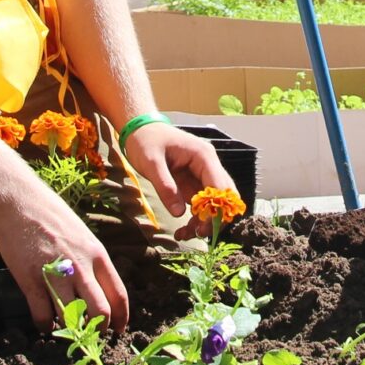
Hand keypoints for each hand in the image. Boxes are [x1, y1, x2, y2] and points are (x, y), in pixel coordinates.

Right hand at [0, 189, 129, 332]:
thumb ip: (89, 260)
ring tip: (64, 330)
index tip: (117, 330)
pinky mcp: (32, 279)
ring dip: (69, 329)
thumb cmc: (49, 215)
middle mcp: (81, 266)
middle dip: (97, 329)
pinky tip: (44, 325)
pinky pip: (43, 315)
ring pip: (72, 316)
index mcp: (97, 254)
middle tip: (89, 335)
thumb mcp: (81, 234)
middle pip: (100, 311)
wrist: (18, 200)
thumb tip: (95, 287)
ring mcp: (56, 273)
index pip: (119, 294)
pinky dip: (45, 326)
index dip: (120, 318)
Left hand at [123, 122, 232, 237]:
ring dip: (203, 222)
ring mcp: (202, 176)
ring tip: (184, 235)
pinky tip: (182, 230)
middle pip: (224, 197)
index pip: (221, 186)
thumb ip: (165, 186)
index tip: (202, 228)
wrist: (140, 130)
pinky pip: (201, 205)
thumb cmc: (146, 140)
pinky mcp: (193, 184)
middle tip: (196, 234)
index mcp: (204, 156)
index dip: (216, 209)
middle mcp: (208, 166)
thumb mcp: (151, 162)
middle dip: (213, 218)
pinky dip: (194, 219)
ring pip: (213, 204)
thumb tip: (179, 213)